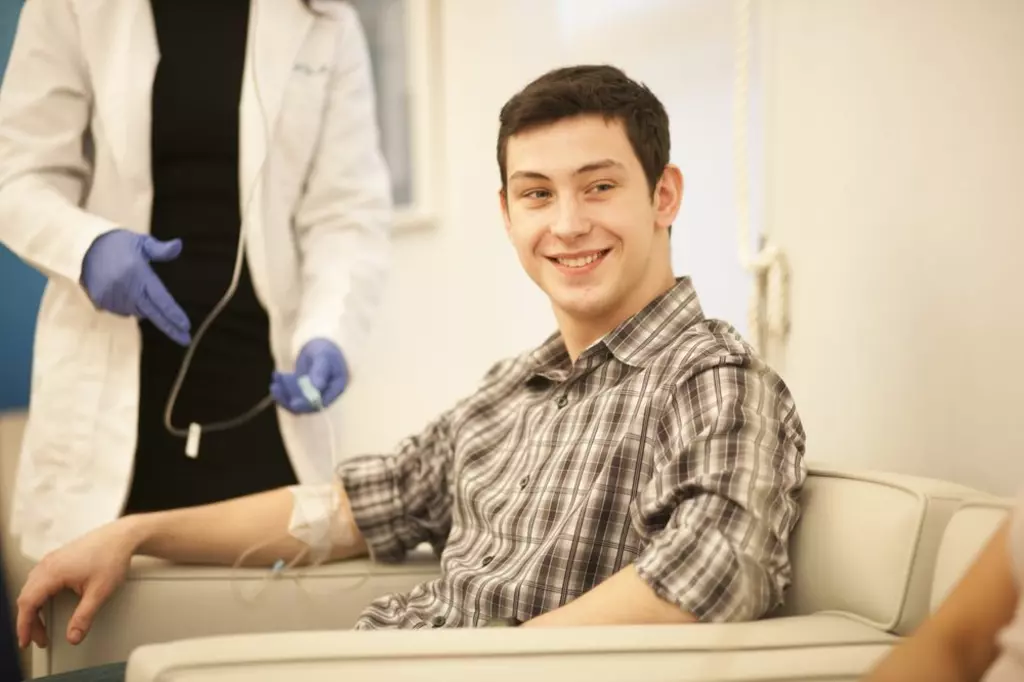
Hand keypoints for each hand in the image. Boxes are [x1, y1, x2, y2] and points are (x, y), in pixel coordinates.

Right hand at [16, 519, 138, 648]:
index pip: (28, 603)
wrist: (123, 536)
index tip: (26, 641)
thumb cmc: (112, 556)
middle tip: (39, 639)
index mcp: (53, 571)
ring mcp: (52, 559)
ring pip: (31, 588)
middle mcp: (48, 564)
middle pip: (27, 597)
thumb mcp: (100, 592)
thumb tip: (74, 637)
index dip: (24, 626)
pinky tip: (45, 606)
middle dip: (29, 622)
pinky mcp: (59, 558)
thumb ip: (84, 617)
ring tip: (42, 627)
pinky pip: (38, 580)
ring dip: (33, 610)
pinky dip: (38, 597)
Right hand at [80, 229, 191, 345]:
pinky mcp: (102, 302)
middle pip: (153, 314)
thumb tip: (179, 245)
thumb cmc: (118, 244)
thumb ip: (160, 249)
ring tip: (137, 289)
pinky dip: (129, 307)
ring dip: (145, 309)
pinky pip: (122, 311)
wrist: (82, 247)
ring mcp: (114, 298)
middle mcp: (128, 289)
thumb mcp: (141, 242)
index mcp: (140, 274)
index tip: (186, 326)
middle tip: (185, 340)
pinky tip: (126, 293)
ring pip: (138, 313)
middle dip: (171, 327)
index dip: (174, 314)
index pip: (161, 299)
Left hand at [270, 338, 348, 412]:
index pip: (322, 403)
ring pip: (296, 402)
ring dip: (283, 393)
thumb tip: (317, 387)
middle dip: (289, 398)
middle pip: (306, 406)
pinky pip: (291, 397)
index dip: (308, 405)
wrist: (320, 347)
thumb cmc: (324, 350)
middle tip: (275, 387)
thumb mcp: (323, 357)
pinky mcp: (303, 393)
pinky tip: (276, 375)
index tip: (293, 404)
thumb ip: (320, 371)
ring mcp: (313, 395)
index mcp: (336, 387)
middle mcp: (326, 394)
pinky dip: (282, 389)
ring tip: (276, 376)